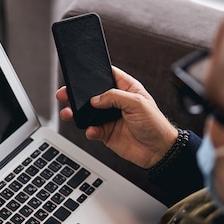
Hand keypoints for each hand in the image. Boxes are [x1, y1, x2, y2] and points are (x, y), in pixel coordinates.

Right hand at [56, 67, 178, 167]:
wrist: (158, 151)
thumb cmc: (155, 124)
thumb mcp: (137, 103)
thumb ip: (114, 97)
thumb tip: (95, 99)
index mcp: (126, 89)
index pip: (107, 75)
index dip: (95, 73)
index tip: (80, 73)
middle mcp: (116, 102)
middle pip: (92, 94)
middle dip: (77, 94)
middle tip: (65, 93)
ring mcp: (109, 118)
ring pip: (88, 113)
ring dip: (77, 113)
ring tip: (69, 113)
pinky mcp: (106, 133)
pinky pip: (92, 130)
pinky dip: (89, 131)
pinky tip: (91, 130)